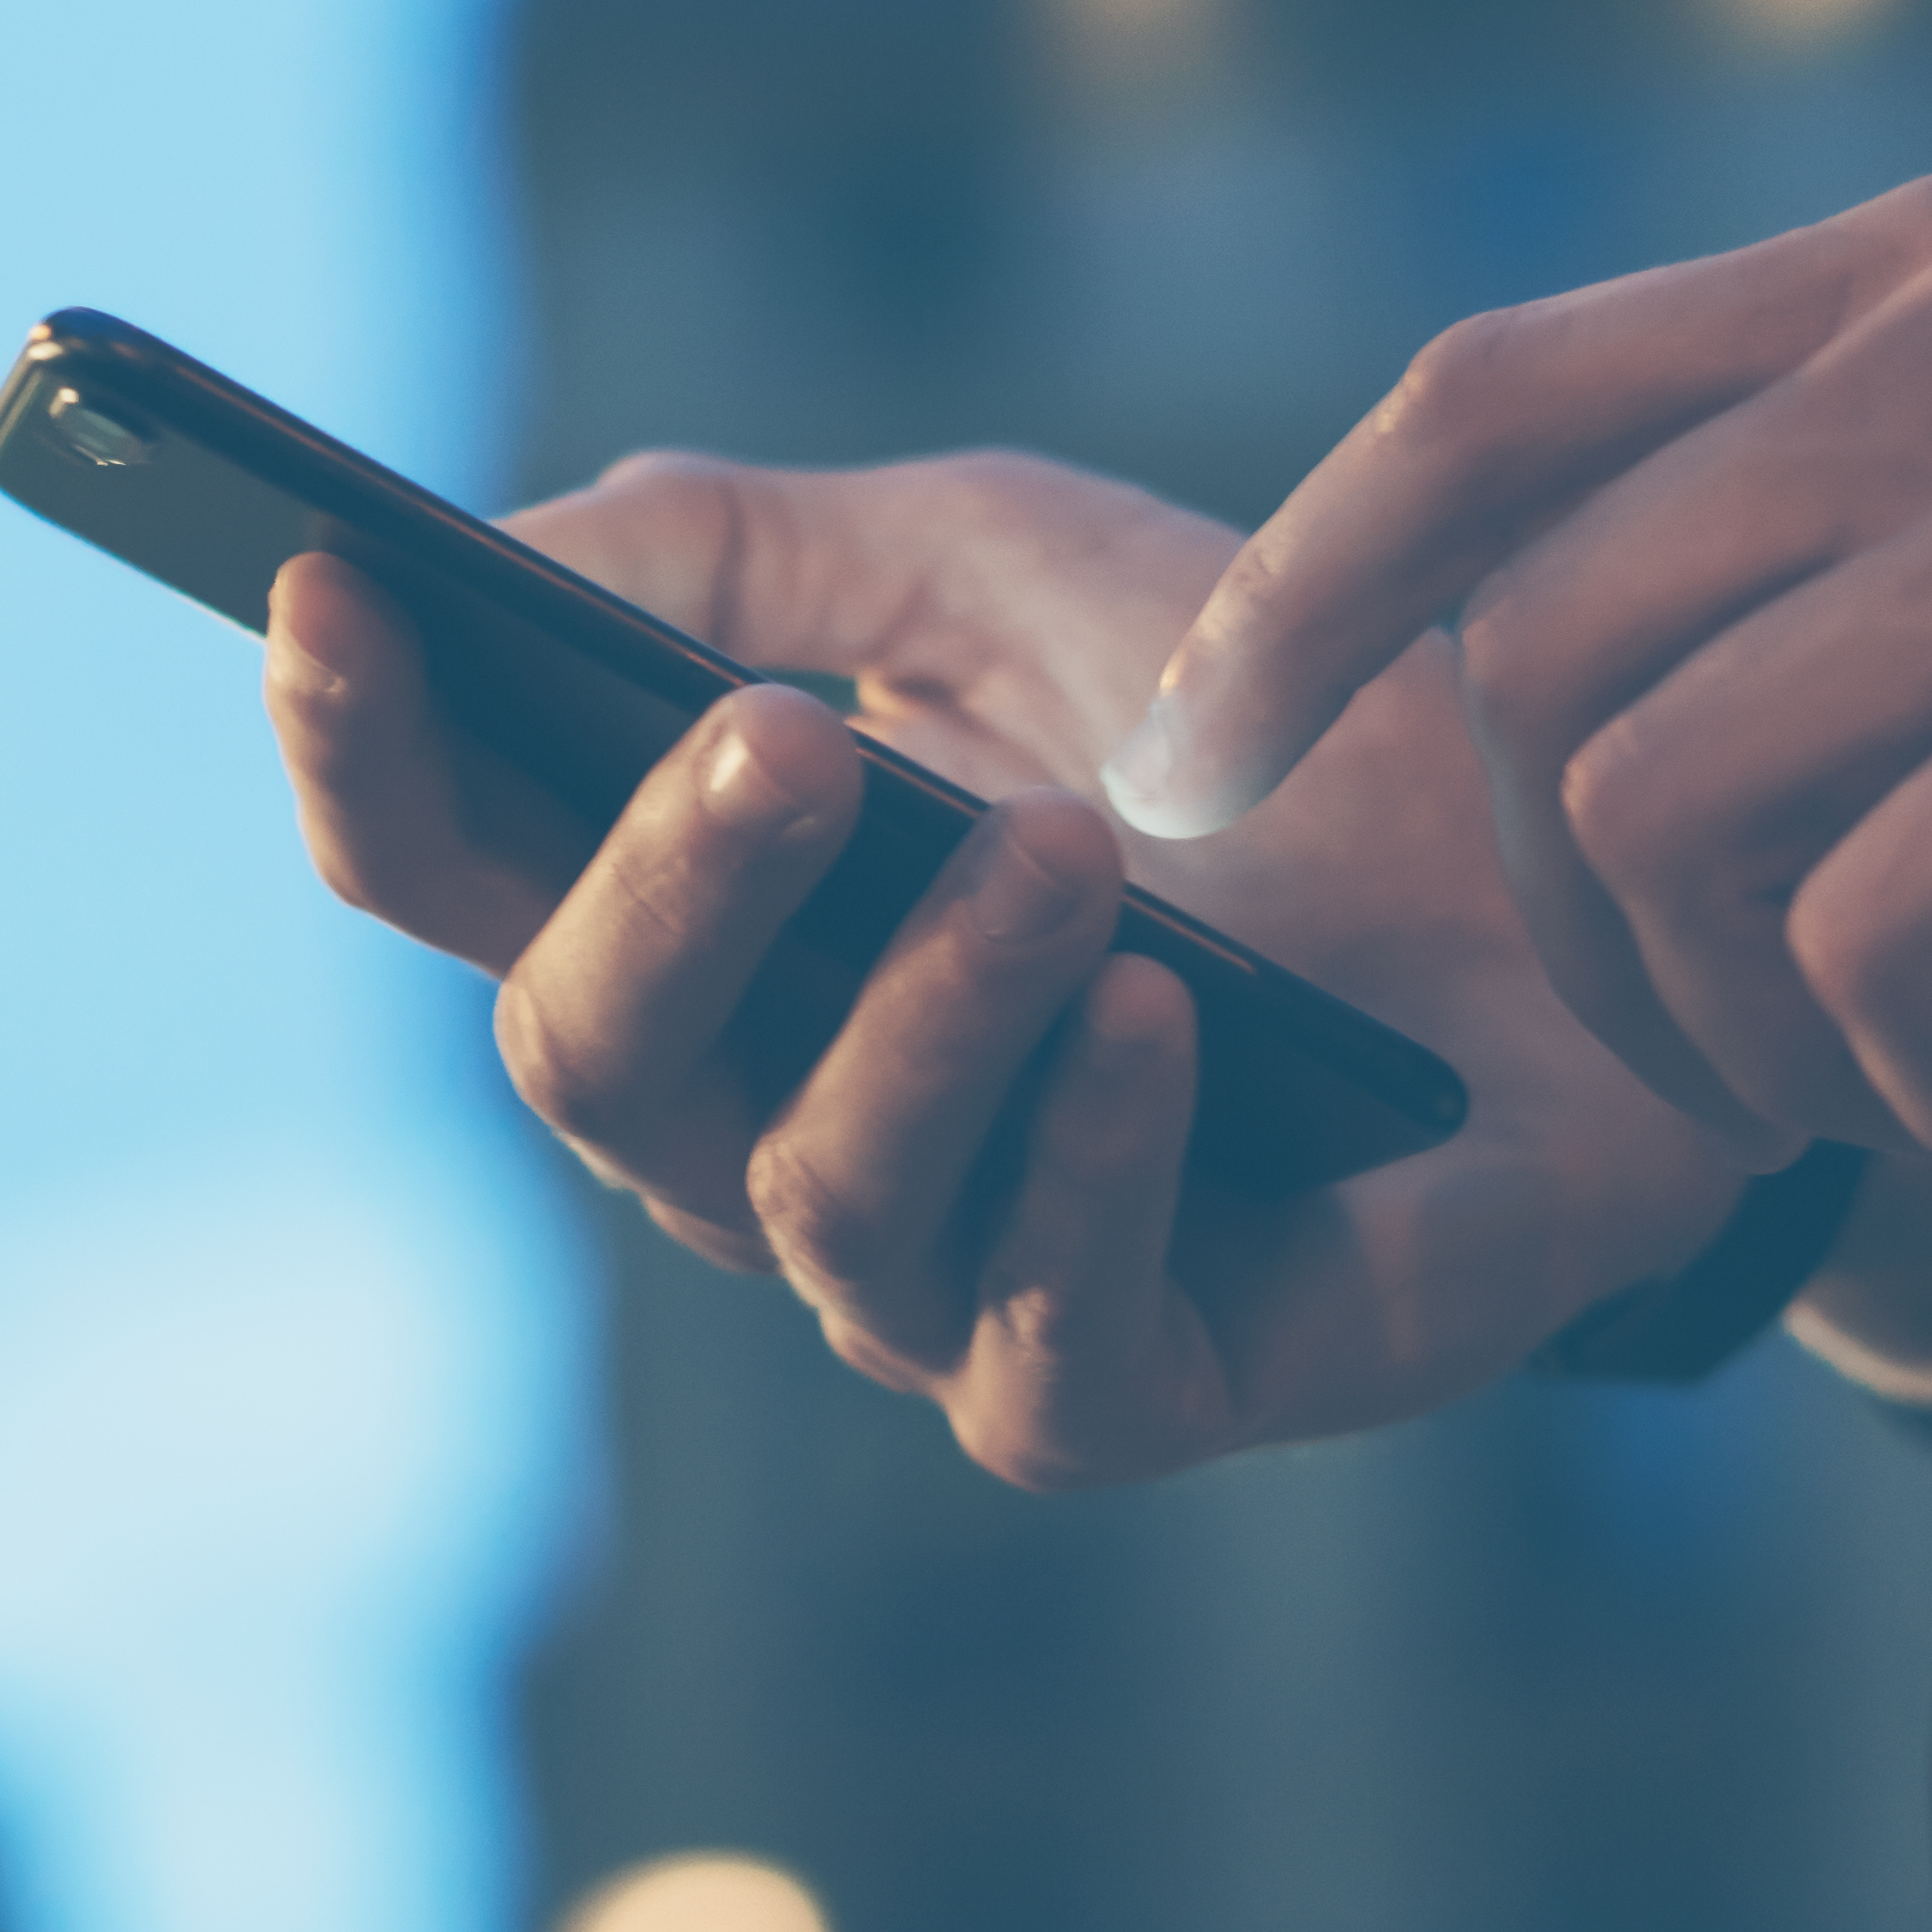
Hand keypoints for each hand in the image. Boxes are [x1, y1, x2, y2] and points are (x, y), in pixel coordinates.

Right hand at [267, 451, 1742, 1486]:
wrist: (1605, 899)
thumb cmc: (1280, 739)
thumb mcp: (1003, 564)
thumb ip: (743, 544)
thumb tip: (497, 544)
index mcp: (710, 929)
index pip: (456, 871)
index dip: (362, 748)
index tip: (325, 586)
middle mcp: (769, 1123)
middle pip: (590, 1055)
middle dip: (658, 892)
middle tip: (772, 736)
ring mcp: (936, 1277)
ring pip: (812, 1196)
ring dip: (920, 1012)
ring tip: (1061, 854)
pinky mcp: (1133, 1388)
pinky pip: (1036, 1342)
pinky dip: (1085, 1168)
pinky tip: (1158, 1022)